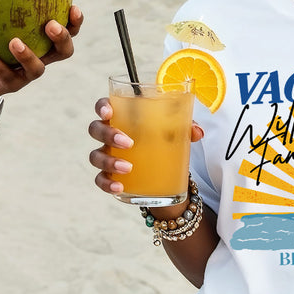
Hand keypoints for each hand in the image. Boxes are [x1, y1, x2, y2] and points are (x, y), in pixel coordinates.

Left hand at [0, 1, 82, 112]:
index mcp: (36, 39)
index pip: (65, 29)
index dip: (74, 21)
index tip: (73, 6)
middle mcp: (36, 57)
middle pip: (63, 51)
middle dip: (63, 38)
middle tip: (52, 25)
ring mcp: (23, 74)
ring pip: (37, 68)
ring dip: (28, 54)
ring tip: (15, 41)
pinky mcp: (7, 86)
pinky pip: (6, 76)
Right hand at [88, 96, 203, 196]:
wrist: (165, 173)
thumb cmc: (165, 142)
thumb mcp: (177, 133)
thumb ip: (186, 127)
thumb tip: (197, 132)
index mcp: (122, 117)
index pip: (104, 106)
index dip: (101, 107)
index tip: (108, 112)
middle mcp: (110, 136)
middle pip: (96, 129)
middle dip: (108, 134)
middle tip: (128, 143)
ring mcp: (108, 156)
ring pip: (96, 156)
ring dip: (109, 161)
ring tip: (128, 168)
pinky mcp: (111, 176)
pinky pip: (101, 179)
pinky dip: (107, 183)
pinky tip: (120, 186)